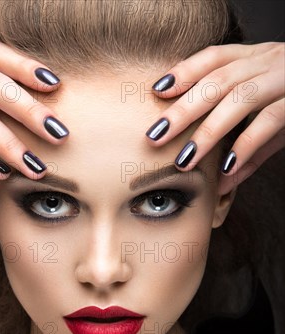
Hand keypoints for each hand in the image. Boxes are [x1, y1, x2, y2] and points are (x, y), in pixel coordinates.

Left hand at [145, 42, 284, 192]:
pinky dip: (246, 145)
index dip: (183, 71)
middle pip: (217, 81)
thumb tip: (220, 183)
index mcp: (257, 58)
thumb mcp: (274, 121)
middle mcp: (269, 61)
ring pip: (239, 98)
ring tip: (184, 161)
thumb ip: (247, 148)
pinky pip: (271, 120)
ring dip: (208, 131)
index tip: (156, 90)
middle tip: (154, 137)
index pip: (213, 58)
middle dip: (183, 109)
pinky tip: (227, 168)